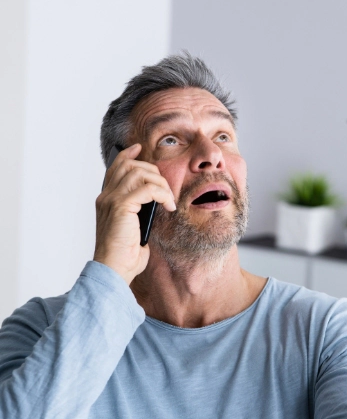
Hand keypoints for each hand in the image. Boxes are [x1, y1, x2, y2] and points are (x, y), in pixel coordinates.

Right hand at [93, 144, 175, 284]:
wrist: (115, 269)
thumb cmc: (125, 253)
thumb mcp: (134, 226)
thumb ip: (138, 210)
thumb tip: (156, 199)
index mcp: (106, 199)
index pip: (115, 168)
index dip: (128, 155)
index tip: (141, 148)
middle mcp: (106, 197)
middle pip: (130, 166)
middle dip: (154, 172)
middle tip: (166, 191)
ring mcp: (111, 200)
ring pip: (139, 174)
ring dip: (160, 183)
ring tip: (168, 200)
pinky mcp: (121, 207)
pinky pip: (146, 188)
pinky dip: (161, 194)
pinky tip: (167, 206)